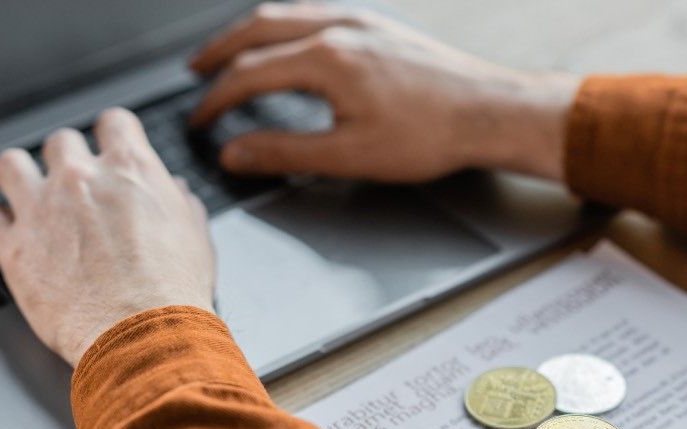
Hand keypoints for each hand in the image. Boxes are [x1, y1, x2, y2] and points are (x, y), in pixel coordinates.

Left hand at [0, 108, 214, 366]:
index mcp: (130, 169)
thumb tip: (174, 192)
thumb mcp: (196, 238)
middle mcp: (81, 178)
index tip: (111, 149)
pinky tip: (10, 232)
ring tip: (31, 195)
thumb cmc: (174, 293)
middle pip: (61, 142)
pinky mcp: (13, 247)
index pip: (114, 122)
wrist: (144, 336)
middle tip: (77, 187)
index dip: (113, 135)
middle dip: (69, 161)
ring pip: (10, 165)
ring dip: (21, 177)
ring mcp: (41, 209)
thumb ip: (181, 205)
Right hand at [191, 2, 578, 181]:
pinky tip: (290, 40)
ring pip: (288, 15)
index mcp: (327, 59)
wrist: (489, 112)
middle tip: (196, 71)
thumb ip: (285, 153)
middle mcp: (340, 29)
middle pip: (259, 30)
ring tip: (232, 50)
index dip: (216, 100)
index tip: (200, 121)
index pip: (249, 75)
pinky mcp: (381, 27)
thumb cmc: (431, 134)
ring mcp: (362, 22)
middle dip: (220, 52)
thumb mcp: (349, 156)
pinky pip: (318, 12)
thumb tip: (236, 153)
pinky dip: (287, 25)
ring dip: (251, 32)